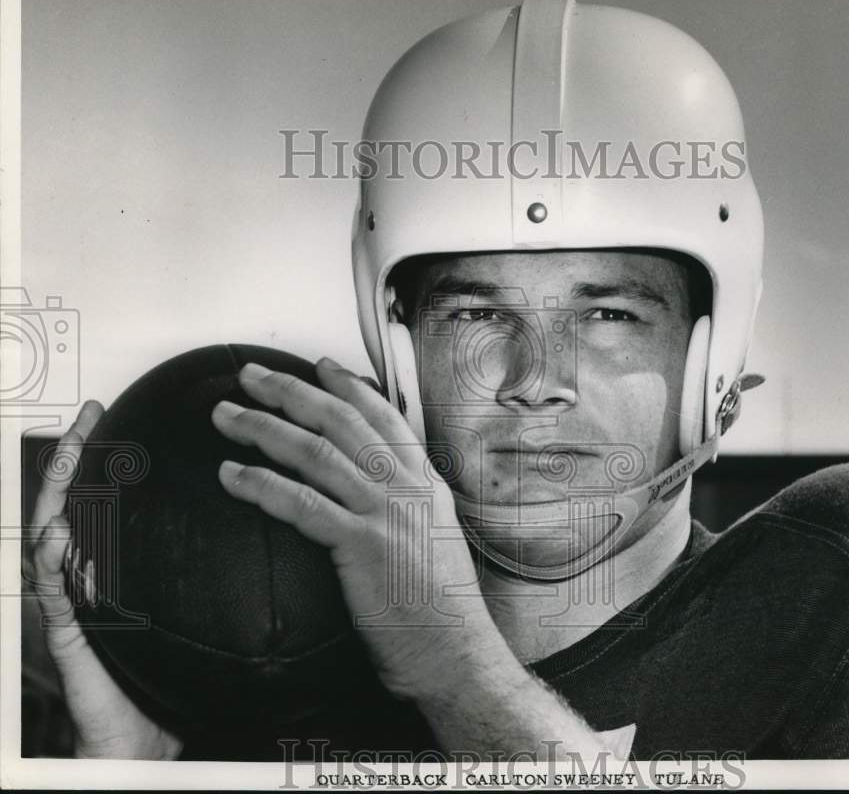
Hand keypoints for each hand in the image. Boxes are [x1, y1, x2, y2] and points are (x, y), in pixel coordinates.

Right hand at [28, 401, 182, 759]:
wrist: (144, 736)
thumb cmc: (167, 672)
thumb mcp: (182, 609)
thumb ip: (194, 571)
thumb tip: (245, 533)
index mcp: (111, 569)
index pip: (101, 501)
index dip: (100, 458)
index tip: (110, 417)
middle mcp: (86, 578)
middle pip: (68, 506)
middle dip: (70, 459)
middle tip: (83, 419)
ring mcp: (71, 602)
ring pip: (49, 537)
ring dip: (54, 496)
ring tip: (64, 458)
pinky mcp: (66, 633)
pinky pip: (52, 591)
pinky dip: (51, 561)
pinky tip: (56, 535)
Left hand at [211, 359, 509, 703]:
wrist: (456, 650)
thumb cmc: (441, 604)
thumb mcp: (435, 535)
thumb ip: (409, 502)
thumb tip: (383, 483)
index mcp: (424, 481)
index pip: (384, 415)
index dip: (348, 386)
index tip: (318, 365)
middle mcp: (406, 486)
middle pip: (340, 421)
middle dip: (289, 391)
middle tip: (250, 375)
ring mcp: (384, 512)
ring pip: (314, 453)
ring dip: (262, 427)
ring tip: (225, 416)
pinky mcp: (360, 544)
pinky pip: (301, 503)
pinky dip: (261, 484)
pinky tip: (231, 475)